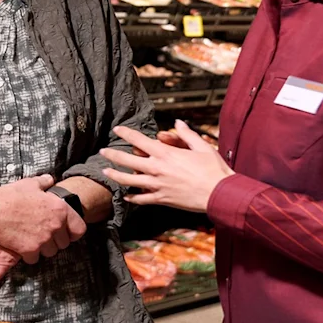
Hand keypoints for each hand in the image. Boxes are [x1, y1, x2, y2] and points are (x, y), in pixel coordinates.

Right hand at [0, 174, 85, 263]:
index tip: (66, 233)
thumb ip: (44, 182)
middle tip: (42, 235)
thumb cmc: (9, 196)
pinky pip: (35, 259)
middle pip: (63, 244)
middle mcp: (56, 225)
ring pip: (50, 252)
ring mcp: (44, 239)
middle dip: (54, 241)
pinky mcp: (31, 250)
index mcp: (60, 209)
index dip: (73, 233)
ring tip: (31, 240)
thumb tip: (49, 179)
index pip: (80, 230)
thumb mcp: (29, 184)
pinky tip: (21, 245)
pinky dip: (29, 255)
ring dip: (42, 249)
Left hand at [102, 121, 232, 213]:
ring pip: (129, 180)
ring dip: (116, 176)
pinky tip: (125, 196)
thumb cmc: (213, 169)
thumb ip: (186, 134)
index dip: (126, 133)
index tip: (117, 129)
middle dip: (113, 154)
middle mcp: (157, 169)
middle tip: (103, 151)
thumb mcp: (201, 146)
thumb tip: (177, 123)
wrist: (219, 194)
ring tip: (106, 172)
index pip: (139, 140)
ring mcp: (157, 185)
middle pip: (127, 160)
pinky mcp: (162, 199)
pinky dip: (132, 198)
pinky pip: (142, 199)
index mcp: (166, 154)